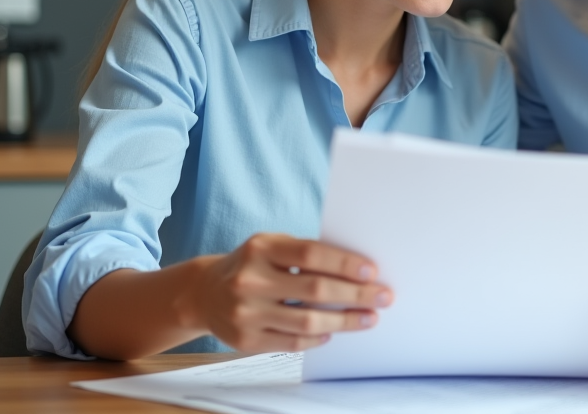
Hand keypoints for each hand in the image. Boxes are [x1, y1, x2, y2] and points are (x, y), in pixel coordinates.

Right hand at [183, 232, 392, 352]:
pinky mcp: (245, 340)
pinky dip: (317, 337)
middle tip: (383, 297)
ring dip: (345, 321)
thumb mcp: (272, 246)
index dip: (344, 264)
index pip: (310, 254)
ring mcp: (246, 313)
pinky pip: (292, 342)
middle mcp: (250, 280)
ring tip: (368, 318)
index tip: (372, 271)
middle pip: (315, 289)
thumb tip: (357, 270)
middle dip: (356, 294)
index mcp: (260, 249)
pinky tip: (333, 331)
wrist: (204, 292)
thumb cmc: (252, 264)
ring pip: (307, 321)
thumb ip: (305, 254)